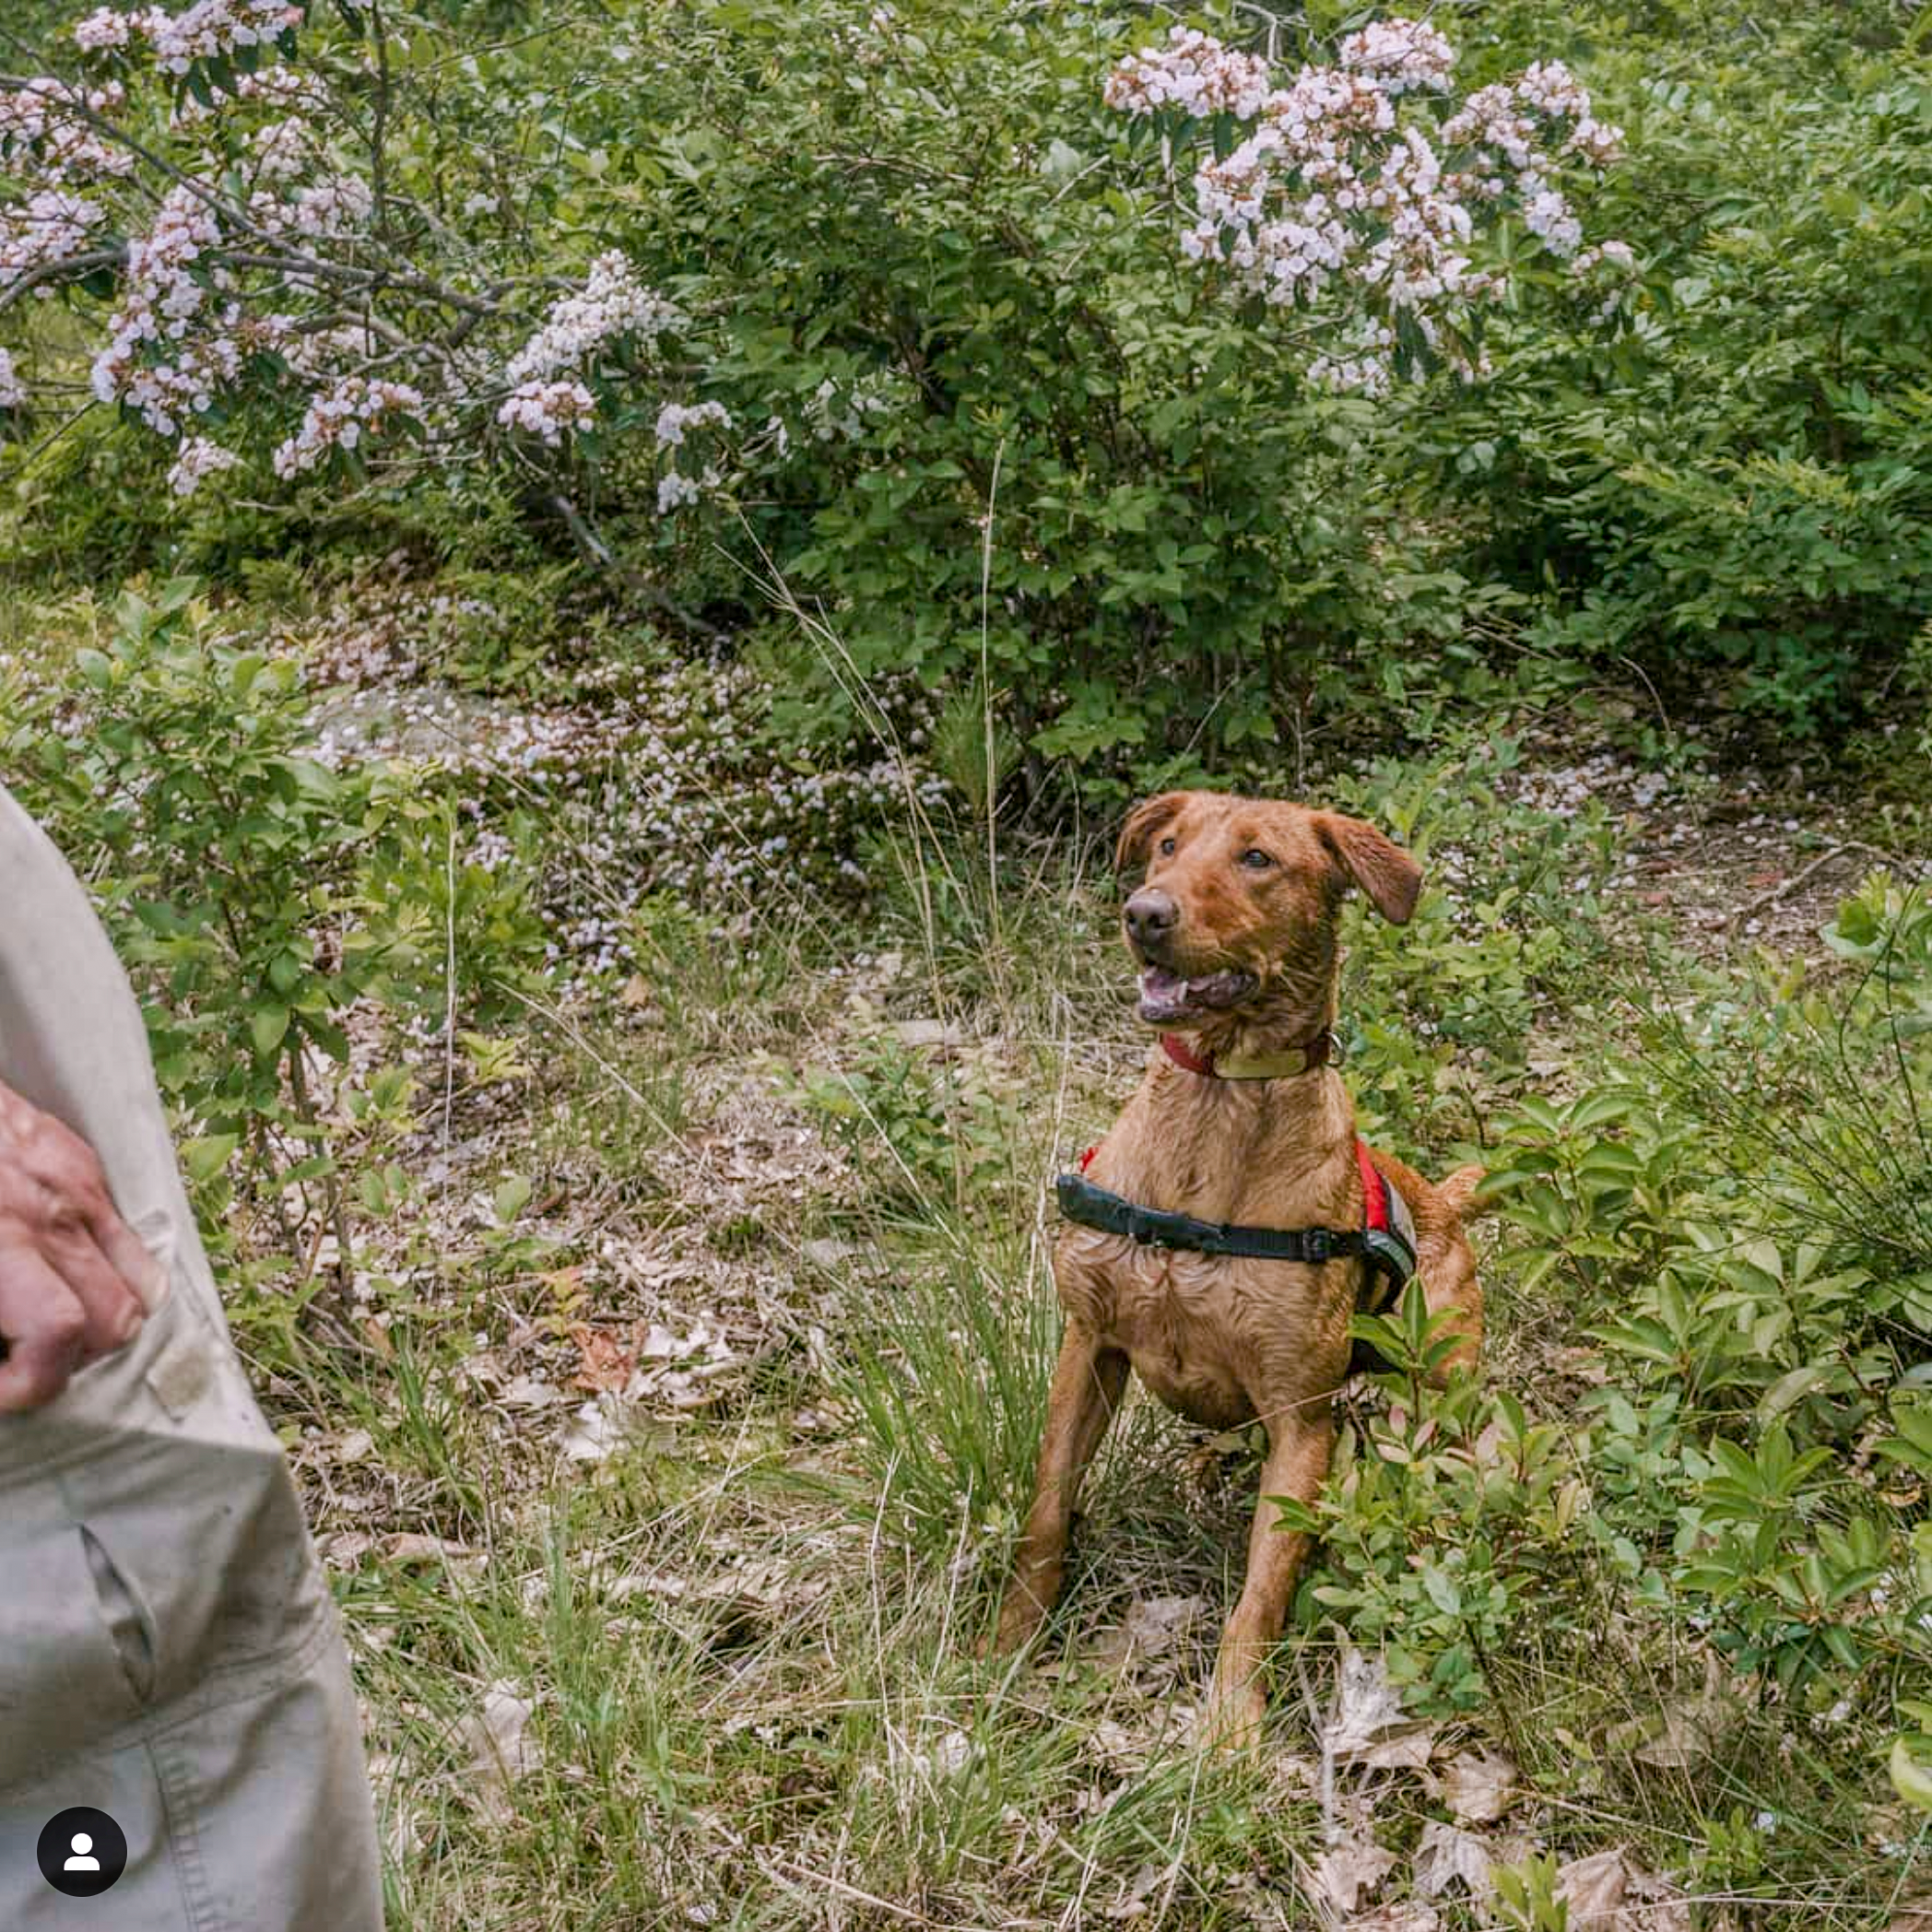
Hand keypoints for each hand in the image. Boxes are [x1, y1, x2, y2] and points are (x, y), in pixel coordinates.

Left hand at [0, 1080, 168, 1411]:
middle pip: (117, 1321)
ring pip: (141, 1285)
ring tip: (47, 1321)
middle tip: (21, 1360)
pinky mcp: (82, 1159)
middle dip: (71, 1359)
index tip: (0, 1390)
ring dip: (102, 1319)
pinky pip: (123, 1233)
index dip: (31, 1384)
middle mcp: (55, 1215)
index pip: (59, 1334)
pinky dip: (101, 1267)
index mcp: (1, 1242)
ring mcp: (79, 1184)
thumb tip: (0, 1355)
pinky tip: (50, 1265)